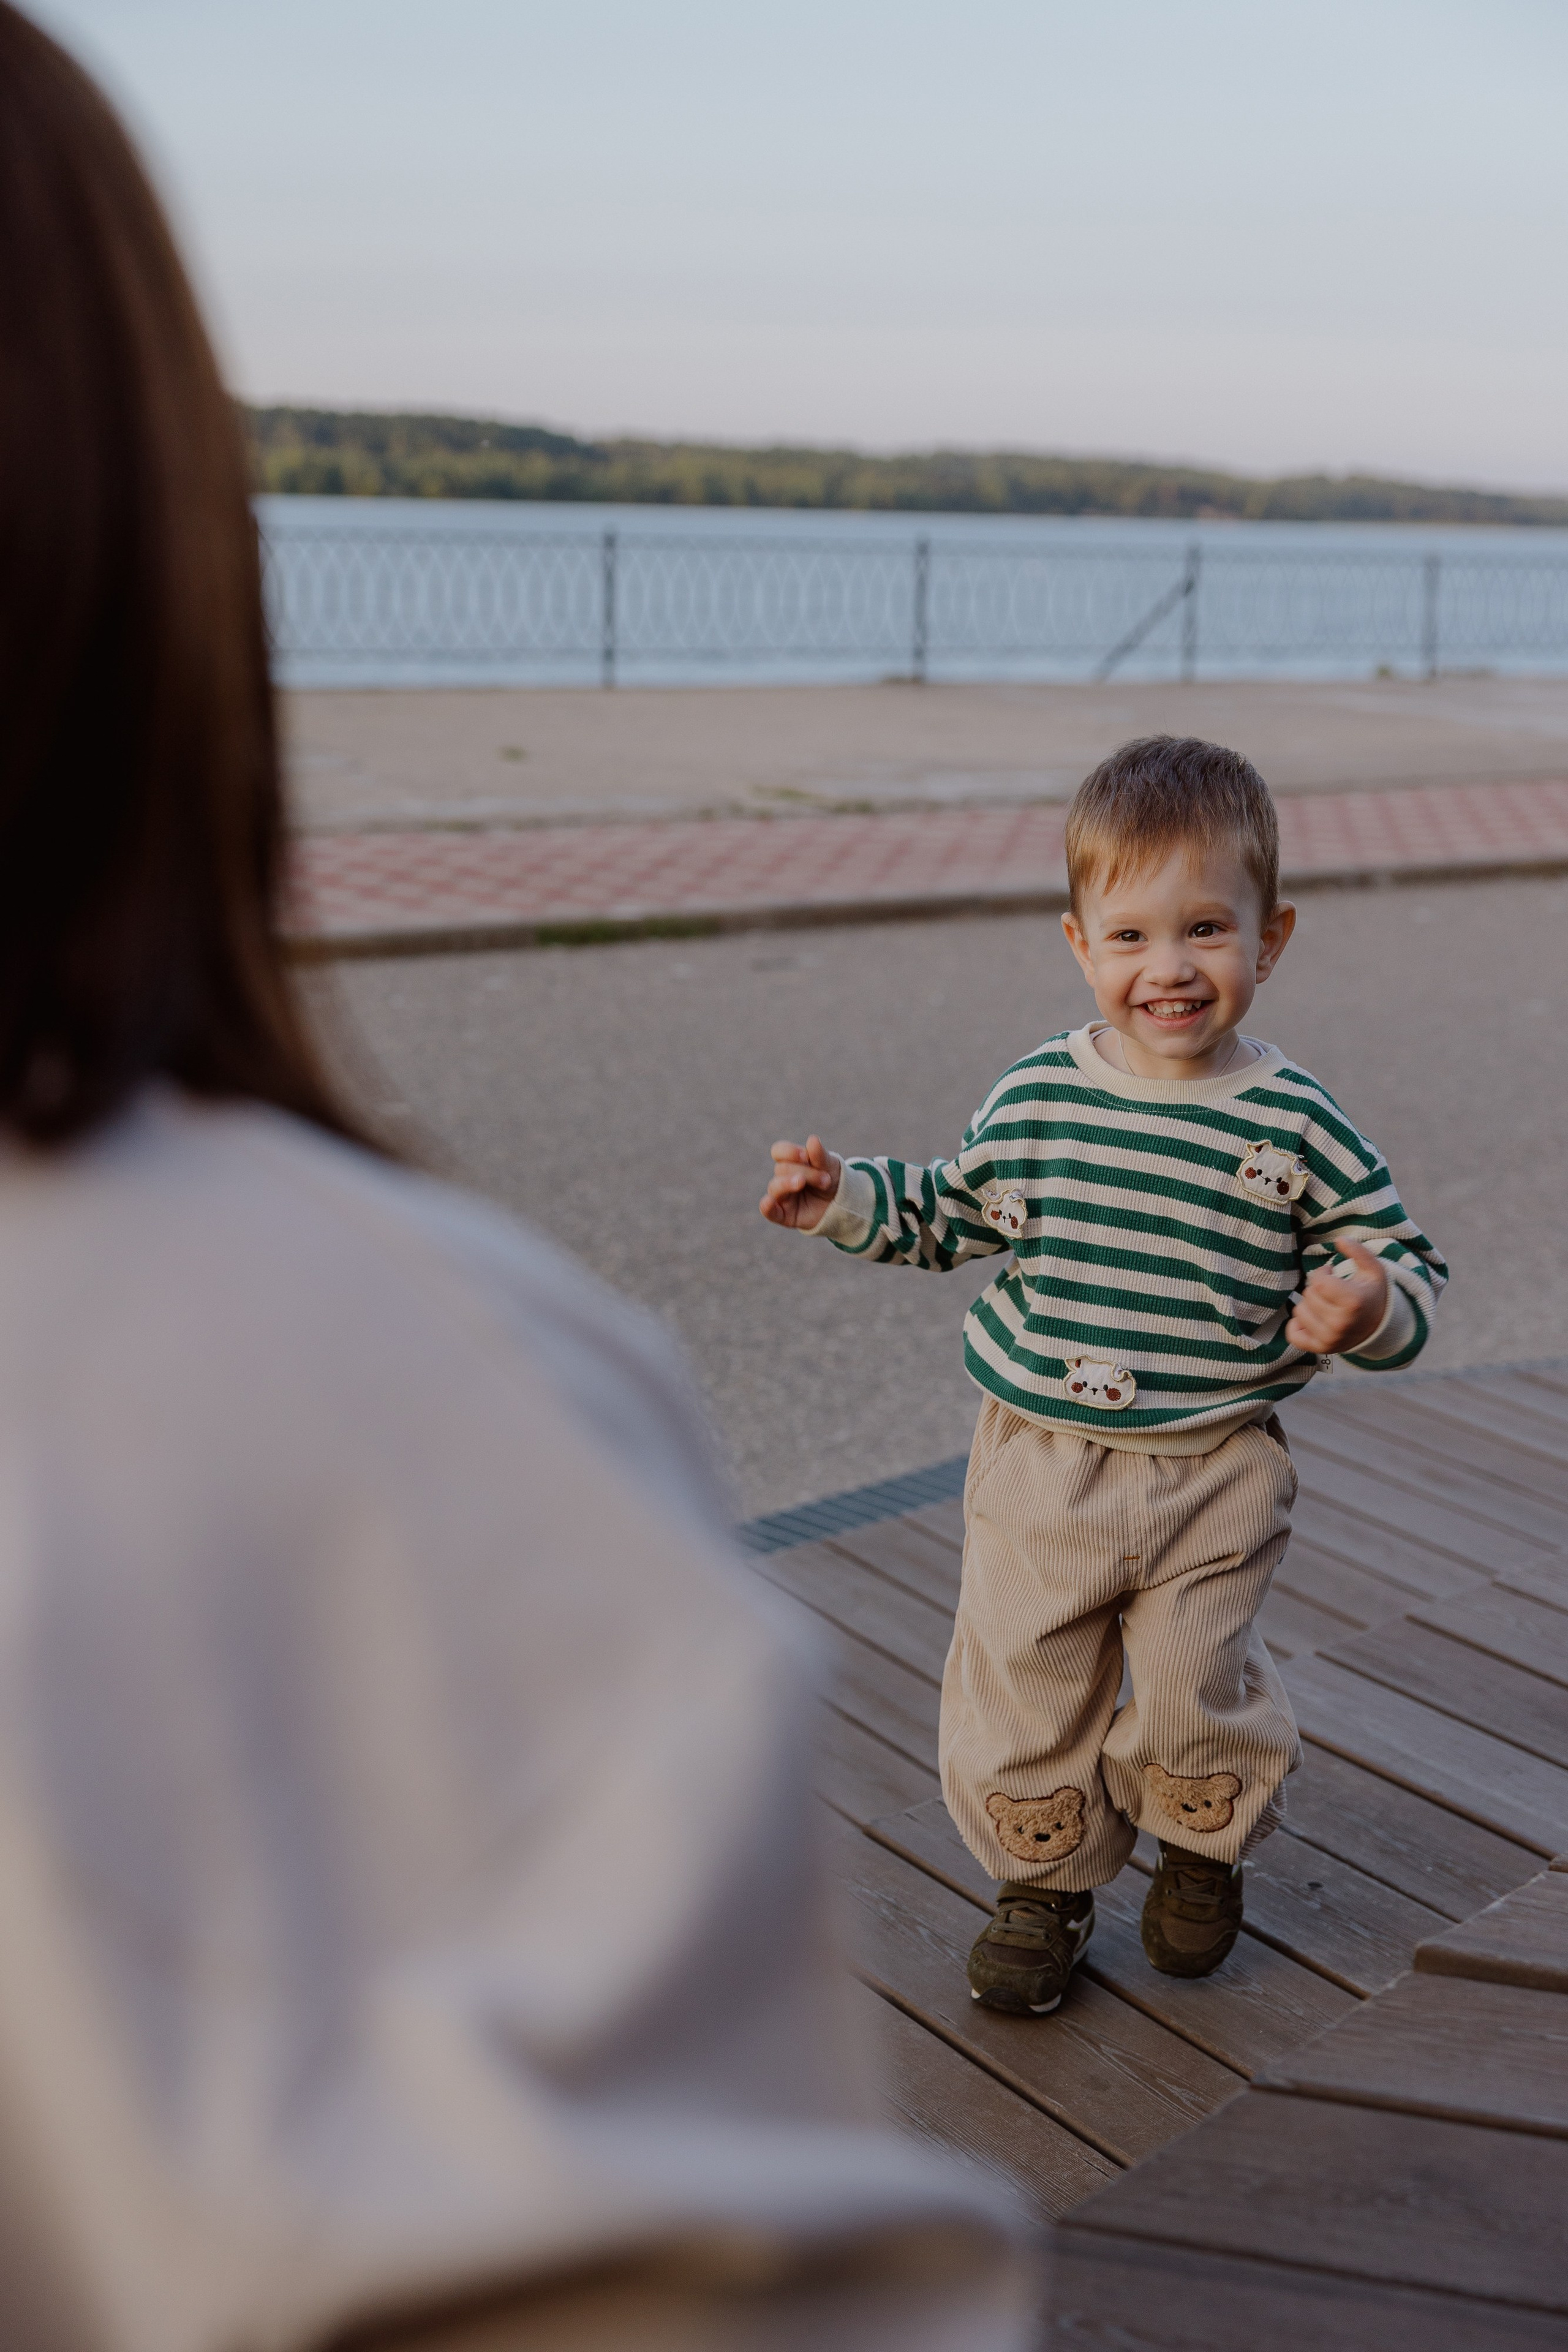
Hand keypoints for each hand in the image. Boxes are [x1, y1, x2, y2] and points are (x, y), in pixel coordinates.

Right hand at [760, 1135, 841, 1229]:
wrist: (843, 1203)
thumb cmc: (833, 1179)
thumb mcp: (830, 1165)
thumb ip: (820, 1155)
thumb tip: (812, 1139)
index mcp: (791, 1161)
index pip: (779, 1151)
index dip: (789, 1152)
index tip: (805, 1155)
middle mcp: (783, 1177)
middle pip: (782, 1169)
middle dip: (806, 1173)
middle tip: (826, 1180)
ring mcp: (782, 1196)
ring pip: (775, 1186)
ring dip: (790, 1183)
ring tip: (804, 1183)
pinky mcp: (784, 1214)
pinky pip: (769, 1212)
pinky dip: (767, 1206)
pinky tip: (769, 1202)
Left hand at [1286, 1239, 1388, 1354]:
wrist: (1379, 1327)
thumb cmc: (1371, 1294)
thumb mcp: (1373, 1270)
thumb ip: (1358, 1251)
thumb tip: (1339, 1239)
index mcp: (1353, 1302)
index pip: (1318, 1282)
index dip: (1322, 1273)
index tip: (1332, 1274)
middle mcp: (1340, 1324)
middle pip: (1308, 1295)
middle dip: (1317, 1288)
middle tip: (1331, 1291)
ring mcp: (1330, 1339)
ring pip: (1299, 1312)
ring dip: (1309, 1304)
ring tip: (1326, 1305)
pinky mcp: (1321, 1349)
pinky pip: (1293, 1334)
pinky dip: (1298, 1325)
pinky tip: (1314, 1319)